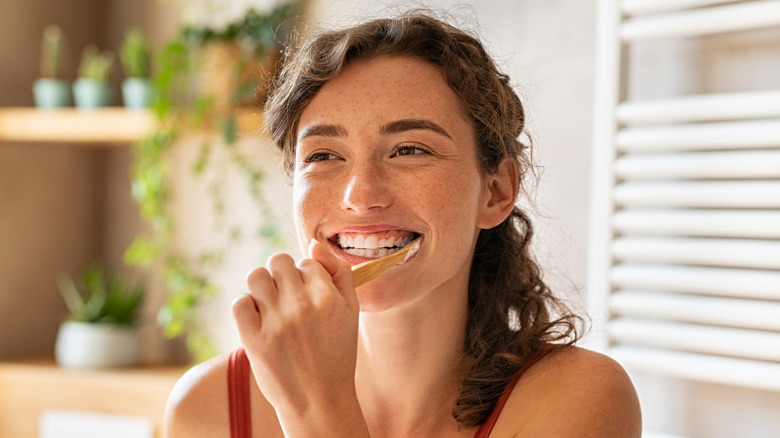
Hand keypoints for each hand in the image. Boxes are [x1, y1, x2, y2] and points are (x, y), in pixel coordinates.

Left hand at [232, 240, 367, 435]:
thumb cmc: (337, 355)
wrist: (320, 401)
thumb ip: (339, 273)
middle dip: (281, 275)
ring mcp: (276, 323)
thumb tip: (313, 243)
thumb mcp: (351, 312)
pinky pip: (239, 303)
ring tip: (270, 306)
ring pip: (256, 276)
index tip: (308, 299)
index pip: (306, 262)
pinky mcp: (254, 340)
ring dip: (261, 287)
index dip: (306, 277)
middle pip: (278, 261)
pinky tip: (258, 321)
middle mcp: (302, 305)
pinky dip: (246, 307)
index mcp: (328, 296)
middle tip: (287, 299)